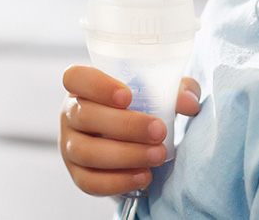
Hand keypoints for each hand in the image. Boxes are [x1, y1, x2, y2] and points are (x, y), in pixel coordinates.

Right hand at [59, 65, 201, 195]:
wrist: (135, 142)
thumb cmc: (142, 108)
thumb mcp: (160, 92)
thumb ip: (177, 90)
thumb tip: (188, 104)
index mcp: (83, 86)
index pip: (75, 77)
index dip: (97, 85)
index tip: (127, 96)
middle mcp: (70, 114)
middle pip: (85, 116)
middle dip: (126, 126)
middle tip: (159, 131)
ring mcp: (69, 145)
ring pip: (87, 152)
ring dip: (126, 155)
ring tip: (158, 155)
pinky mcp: (77, 175)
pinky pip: (90, 182)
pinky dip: (118, 181)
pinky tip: (144, 176)